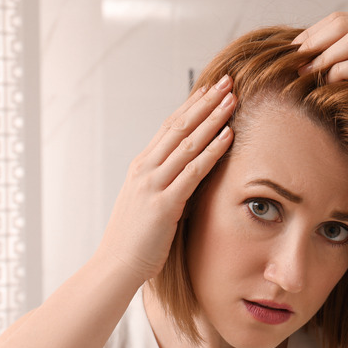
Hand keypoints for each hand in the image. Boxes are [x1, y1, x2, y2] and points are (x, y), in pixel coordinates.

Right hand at [96, 75, 235, 281]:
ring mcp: (153, 184)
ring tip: (232, 99)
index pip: (169, 127)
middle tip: (226, 81)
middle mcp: (145, 169)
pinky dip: (212, 150)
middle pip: (179, 126)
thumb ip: (164, 184)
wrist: (115, 266)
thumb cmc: (135, 240)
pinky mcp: (164, 204)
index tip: (209, 89)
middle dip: (205, 101)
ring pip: (187, 142)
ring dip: (212, 118)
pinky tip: (228, 135)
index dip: (191, 106)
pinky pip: (193, 171)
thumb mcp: (147, 203)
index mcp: (141, 166)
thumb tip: (185, 175)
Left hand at [293, 12, 347, 139]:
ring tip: (308, 74)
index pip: (341, 18)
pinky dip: (343, 71)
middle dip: (314, 43)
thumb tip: (312, 61)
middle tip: (294, 63)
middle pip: (344, 24)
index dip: (313, 33)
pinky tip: (330, 82)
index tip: (293, 53)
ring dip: (325, 57)